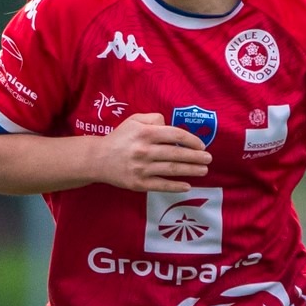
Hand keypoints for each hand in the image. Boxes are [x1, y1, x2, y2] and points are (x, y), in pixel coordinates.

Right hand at [93, 113, 212, 192]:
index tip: (201, 145)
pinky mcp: (138, 183)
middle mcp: (144, 150)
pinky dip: (175, 186)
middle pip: (177, 154)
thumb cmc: (119, 138)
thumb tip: (170, 125)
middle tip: (208, 159)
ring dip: (191, 171)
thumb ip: (153, 118)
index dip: (192, 140)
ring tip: (203, 170)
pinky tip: (187, 186)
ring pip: (172, 170)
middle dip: (196, 157)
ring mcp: (142, 168)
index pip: (175, 135)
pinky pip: (161, 185)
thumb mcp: (134, 120)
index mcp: (145, 133)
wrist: (97, 159)